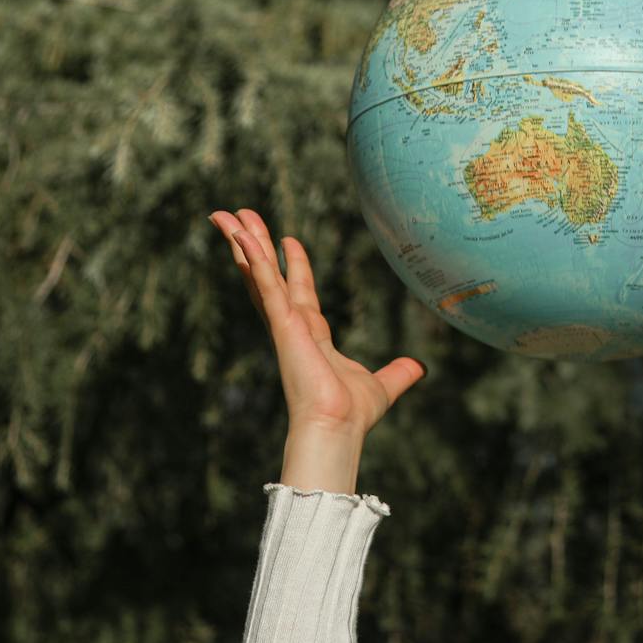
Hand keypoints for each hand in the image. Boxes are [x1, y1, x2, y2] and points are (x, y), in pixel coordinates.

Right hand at [210, 208, 425, 488]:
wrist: (337, 428)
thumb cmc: (352, 414)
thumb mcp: (382, 386)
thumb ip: (397, 374)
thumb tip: (418, 369)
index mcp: (312, 336)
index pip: (300, 292)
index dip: (295, 266)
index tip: (289, 241)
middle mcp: (293, 325)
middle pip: (269, 275)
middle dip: (256, 246)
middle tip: (239, 216)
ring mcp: (284, 323)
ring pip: (259, 273)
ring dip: (243, 242)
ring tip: (224, 214)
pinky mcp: (282, 324)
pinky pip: (265, 284)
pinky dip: (253, 259)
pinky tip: (240, 236)